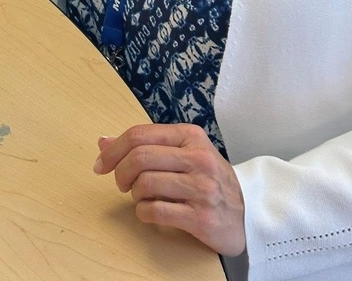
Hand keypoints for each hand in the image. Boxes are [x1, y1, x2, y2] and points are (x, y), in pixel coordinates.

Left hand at [93, 124, 245, 256]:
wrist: (250, 212)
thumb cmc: (209, 179)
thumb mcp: (182, 153)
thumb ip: (145, 145)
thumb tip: (103, 141)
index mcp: (189, 136)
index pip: (140, 135)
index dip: (114, 150)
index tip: (101, 165)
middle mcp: (197, 158)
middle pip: (139, 158)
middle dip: (120, 173)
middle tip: (121, 184)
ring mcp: (201, 188)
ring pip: (145, 184)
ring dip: (134, 194)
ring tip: (141, 197)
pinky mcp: (202, 217)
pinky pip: (156, 211)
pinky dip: (143, 213)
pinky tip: (149, 212)